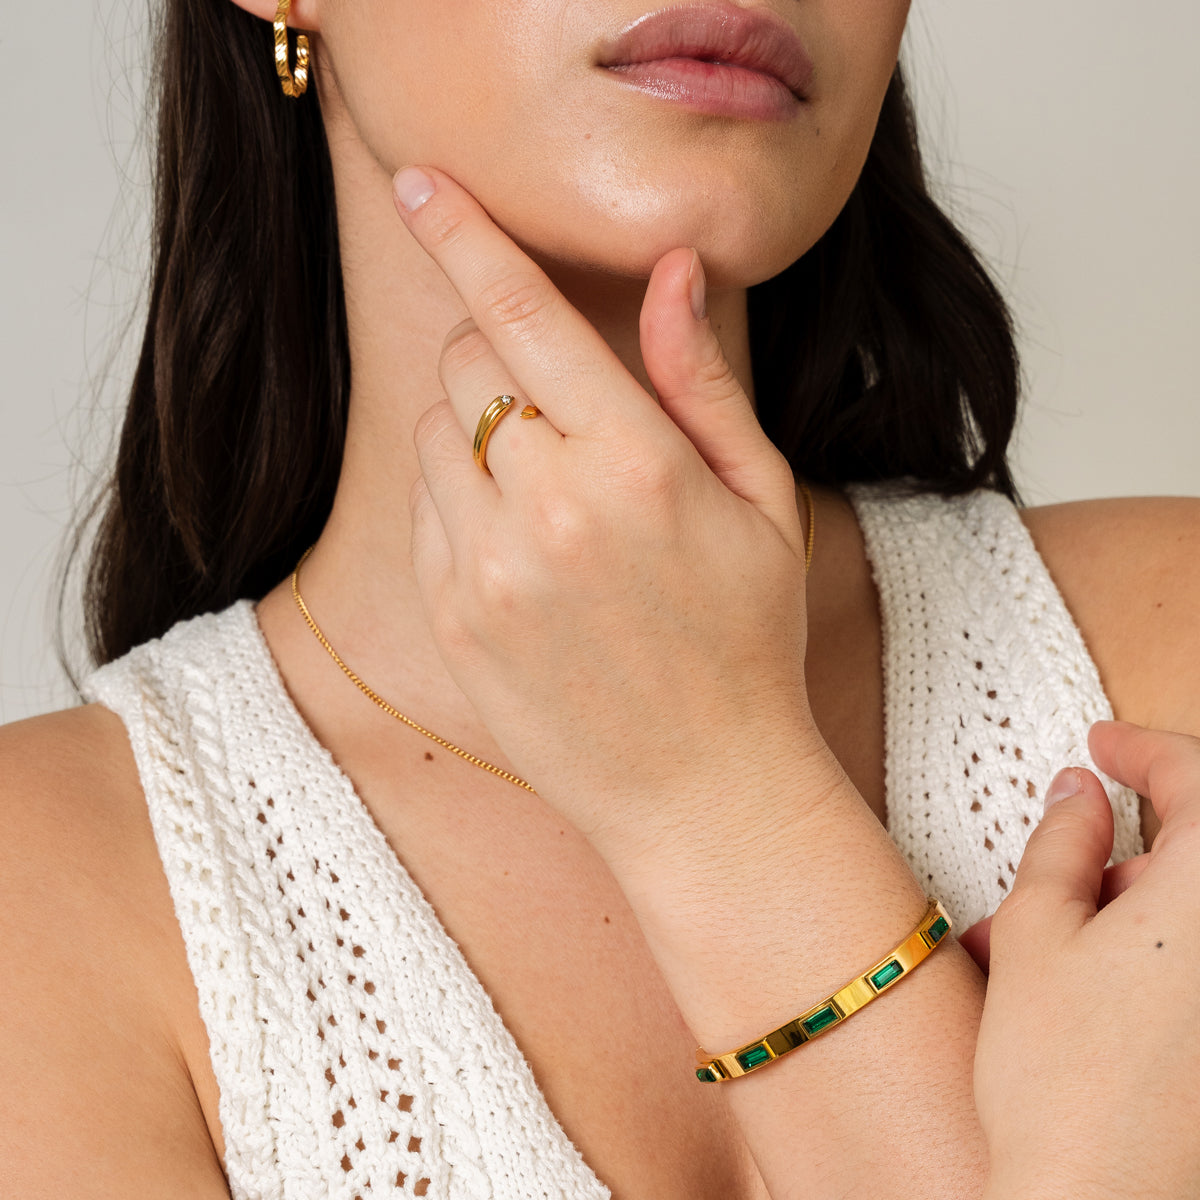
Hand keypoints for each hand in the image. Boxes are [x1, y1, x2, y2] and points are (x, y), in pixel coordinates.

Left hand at [395, 166, 831, 866]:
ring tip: (553, 499)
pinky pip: (425, 510)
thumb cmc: (748, 642)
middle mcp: (546, 511)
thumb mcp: (762, 502)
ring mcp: (485, 570)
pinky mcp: (449, 618)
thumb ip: (704, 382)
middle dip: (501, 358)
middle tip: (563, 413)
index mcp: (635, 466)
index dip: (467, 238)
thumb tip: (674, 272)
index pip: (523, 316)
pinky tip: (528, 555)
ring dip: (479, 432)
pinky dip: (462, 500)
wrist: (700, 791)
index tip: (421, 183)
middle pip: (466, 363)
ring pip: (435, 433)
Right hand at [974, 721, 1199, 1198]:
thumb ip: (1062, 843)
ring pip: (1198, 914)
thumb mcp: (1037, 935)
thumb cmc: (1067, 1089)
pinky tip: (1099, 995)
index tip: (1106, 744)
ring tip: (1054, 955)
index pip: (1198, 774)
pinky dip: (1162, 961)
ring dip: (1136, 913)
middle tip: (1064, 877)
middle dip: (1129, 853)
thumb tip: (1078, 793)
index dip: (1143, 746)